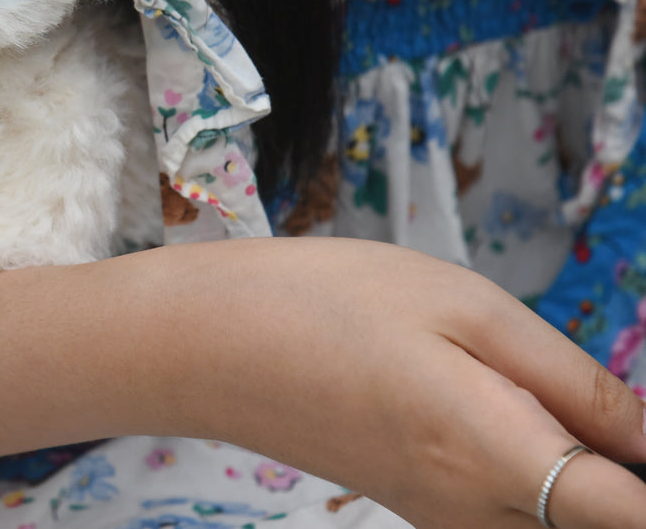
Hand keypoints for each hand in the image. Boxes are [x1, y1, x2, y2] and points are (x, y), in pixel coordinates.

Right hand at [165, 237, 645, 528]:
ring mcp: (444, 520)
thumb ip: (571, 378)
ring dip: (583, 478)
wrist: (207, 344)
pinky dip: (541, 478)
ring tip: (543, 388)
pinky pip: (511, 514)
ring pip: (556, 521)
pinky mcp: (418, 508)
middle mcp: (476, 513)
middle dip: (622, 471)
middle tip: (594, 396)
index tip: (643, 434)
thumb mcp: (460, 305)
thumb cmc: (327, 302)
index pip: (633, 515)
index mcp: (494, 454)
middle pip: (599, 523)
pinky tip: (504, 403)